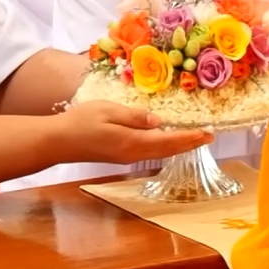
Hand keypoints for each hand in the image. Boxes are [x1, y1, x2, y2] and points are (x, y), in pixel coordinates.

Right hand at [55, 101, 213, 165]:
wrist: (59, 142)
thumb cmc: (80, 122)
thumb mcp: (108, 111)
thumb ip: (134, 117)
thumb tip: (158, 120)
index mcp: (132, 142)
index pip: (168, 141)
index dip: (190, 138)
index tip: (208, 133)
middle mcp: (133, 154)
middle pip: (168, 150)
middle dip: (189, 143)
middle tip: (209, 135)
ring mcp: (127, 157)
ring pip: (160, 153)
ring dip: (179, 145)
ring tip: (194, 137)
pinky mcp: (121, 155)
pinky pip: (150, 152)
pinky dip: (165, 146)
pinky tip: (168, 139)